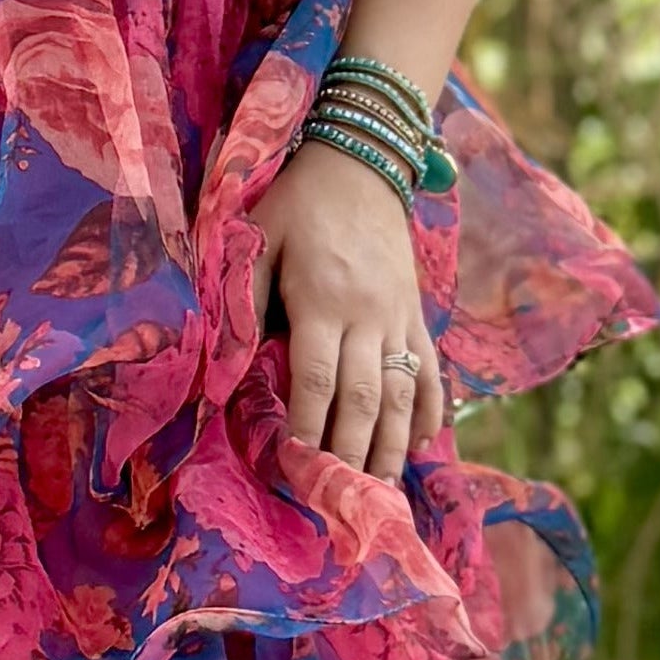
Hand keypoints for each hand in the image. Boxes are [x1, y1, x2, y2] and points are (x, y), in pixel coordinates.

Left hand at [250, 146, 446, 480]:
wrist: (361, 162)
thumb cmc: (297, 202)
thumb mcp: (257, 236)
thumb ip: (244, 297)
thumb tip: (228, 360)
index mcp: (322, 298)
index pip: (317, 377)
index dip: (309, 424)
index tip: (298, 465)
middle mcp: (368, 314)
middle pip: (365, 396)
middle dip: (352, 450)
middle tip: (342, 497)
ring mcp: (400, 315)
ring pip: (404, 392)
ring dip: (394, 443)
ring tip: (382, 488)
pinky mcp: (417, 311)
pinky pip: (431, 368)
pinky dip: (431, 408)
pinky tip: (425, 442)